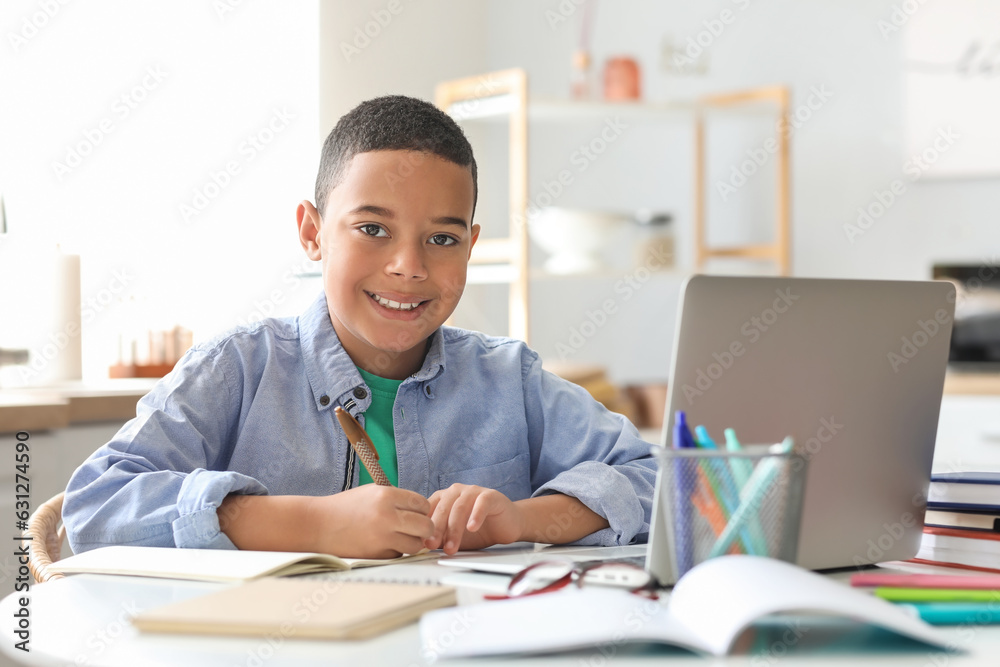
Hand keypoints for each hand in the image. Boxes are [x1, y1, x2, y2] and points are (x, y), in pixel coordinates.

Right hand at [304, 485, 433, 558]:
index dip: (422, 509)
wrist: (319, 525)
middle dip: (424, 528)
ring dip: (412, 542)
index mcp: (386, 496)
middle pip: (425, 526)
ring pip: (416, 544)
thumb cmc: (346, 507)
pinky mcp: (377, 555)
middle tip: (418, 528)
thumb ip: (396, 498)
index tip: (417, 512)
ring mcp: (382, 538)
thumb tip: (422, 509)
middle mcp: (387, 516)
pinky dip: (396, 551)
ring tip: (401, 536)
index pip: (422, 504)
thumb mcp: (372, 492)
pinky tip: (384, 543)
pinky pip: (399, 554)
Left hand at [424, 484, 525, 554]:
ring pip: (459, 508)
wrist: (507, 525)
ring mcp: (473, 491)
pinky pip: (481, 503)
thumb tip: (420, 547)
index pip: (429, 510)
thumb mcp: (455, 536)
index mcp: (444, 498)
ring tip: (451, 547)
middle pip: (442, 508)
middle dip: (436, 529)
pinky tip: (472, 528)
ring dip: (454, 529)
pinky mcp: (490, 495)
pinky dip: (475, 515)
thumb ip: (440, 538)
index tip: (420, 544)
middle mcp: (456, 491)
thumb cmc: (479, 530)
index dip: (423, 526)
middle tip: (431, 545)